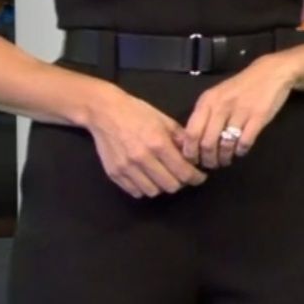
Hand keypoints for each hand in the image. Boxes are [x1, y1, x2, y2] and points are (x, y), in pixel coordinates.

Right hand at [88, 90, 208, 197]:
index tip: (199, 177)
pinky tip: (146, 177)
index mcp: (157, 143)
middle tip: (180, 175)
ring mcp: (127, 168)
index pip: (183, 172)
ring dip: (161, 186)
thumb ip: (180, 137)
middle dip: (180, 182)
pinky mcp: (115, 174)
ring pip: (153, 192)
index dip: (195, 178)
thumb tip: (193, 154)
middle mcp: (142, 158)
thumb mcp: (162, 118)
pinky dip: (144, 187)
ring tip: (162, 175)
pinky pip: (135, 192)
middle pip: (170, 186)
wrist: (104, 111)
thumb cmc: (136, 111)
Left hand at [180, 53, 296, 168]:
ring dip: (224, 158)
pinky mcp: (258, 117)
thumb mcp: (217, 95)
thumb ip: (205, 114)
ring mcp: (240, 111)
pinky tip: (240, 151)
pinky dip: (240, 152)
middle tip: (211, 164)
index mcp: (207, 101)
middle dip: (207, 159)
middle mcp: (220, 106)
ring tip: (225, 160)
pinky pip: (244, 142)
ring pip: (225, 145)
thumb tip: (191, 141)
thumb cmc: (240, 87)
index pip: (191, 132)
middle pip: (207, 143)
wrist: (270, 73)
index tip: (193, 160)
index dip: (190, 151)